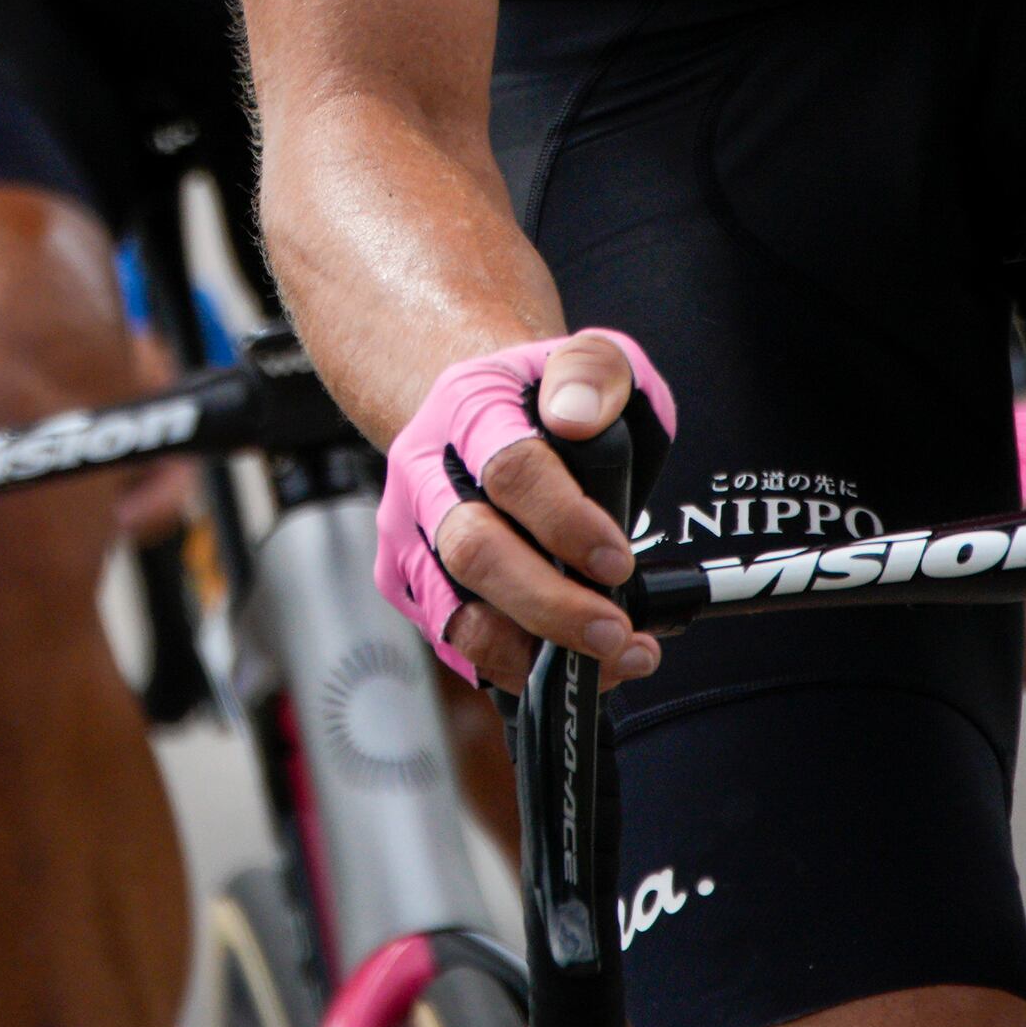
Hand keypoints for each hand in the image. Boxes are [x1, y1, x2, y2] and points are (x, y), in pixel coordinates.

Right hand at [372, 329, 679, 689]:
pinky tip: (569, 662)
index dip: (567, 524)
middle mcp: (424, 472)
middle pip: (472, 551)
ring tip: (608, 656)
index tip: (617, 560)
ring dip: (533, 650)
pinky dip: (516, 666)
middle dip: (550, 603)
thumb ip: (595, 374)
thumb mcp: (593, 360)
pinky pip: (455, 644)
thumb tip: (577, 418)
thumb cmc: (545, 400)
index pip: (509, 470)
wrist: (480, 414)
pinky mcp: (408, 584)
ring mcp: (409, 534)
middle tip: (614, 630)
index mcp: (468, 407)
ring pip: (454, 612)